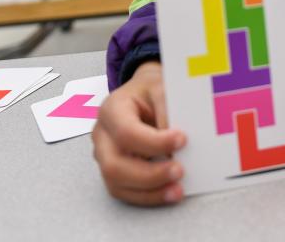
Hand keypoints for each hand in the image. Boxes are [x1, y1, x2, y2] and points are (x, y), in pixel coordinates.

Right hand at [92, 62, 186, 204]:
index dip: (154, 142)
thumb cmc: (150, 90)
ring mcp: (104, 155)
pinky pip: (126, 192)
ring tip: (177, 190)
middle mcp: (102, 135)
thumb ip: (167, 110)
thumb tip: (177, 144)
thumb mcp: (161, 87)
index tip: (182, 140)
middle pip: (115, 165)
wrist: (142, 94)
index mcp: (111, 109)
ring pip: (117, 183)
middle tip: (179, 171)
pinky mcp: (114, 171)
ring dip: (150, 191)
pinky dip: (149, 196)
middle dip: (149, 174)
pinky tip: (169, 192)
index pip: (126, 132)